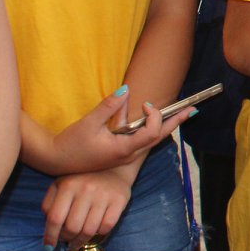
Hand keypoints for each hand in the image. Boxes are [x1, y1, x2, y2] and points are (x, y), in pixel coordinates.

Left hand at [42, 169, 133, 246]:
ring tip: (78, 240)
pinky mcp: (119, 200)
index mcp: (68, 184)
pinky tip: (95, 231)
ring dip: (81, 241)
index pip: (54, 218)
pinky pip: (106, 227)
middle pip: (72, 227)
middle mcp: (86, 189)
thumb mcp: (60, 184)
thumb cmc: (81, 179)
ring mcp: (103, 194)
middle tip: (67, 240)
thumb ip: (49, 203)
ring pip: (89, 230)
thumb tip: (48, 226)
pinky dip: (99, 234)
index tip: (48, 247)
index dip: (50, 236)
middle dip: (67, 239)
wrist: (113, 166)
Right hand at [44, 87, 186, 175]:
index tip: (145, 103)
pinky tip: (154, 119)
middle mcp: (128, 154)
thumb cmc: (70, 144)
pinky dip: (152, 129)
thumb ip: (108, 107)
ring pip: (152, 140)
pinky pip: (142, 141)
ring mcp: (125, 155)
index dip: (154, 115)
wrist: (56, 161)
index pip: (152, 132)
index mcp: (123, 149)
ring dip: (167, 126)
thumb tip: (126, 89)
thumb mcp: (88, 123)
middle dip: (176, 122)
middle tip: (194, 110)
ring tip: (182, 115)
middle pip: (159, 137)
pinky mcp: (120, 153)